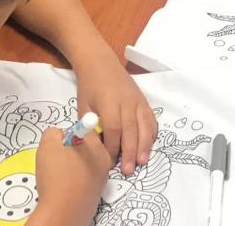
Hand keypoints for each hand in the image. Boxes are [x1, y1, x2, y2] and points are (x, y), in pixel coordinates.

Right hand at [26, 125, 111, 225]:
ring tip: (59, 177)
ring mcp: (102, 179)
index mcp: (98, 146)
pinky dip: (74, 181)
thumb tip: (59, 135)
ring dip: (72, 166)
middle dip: (70, 151)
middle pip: (86, 147)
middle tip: (57, 161)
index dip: (68, 136)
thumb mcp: (48, 146)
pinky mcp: (95, 194)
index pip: (85, 130)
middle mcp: (105, 161)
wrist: (62, 214)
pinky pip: (84, 180)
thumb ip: (53, 133)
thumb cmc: (56, 178)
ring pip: (84, 164)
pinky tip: (64, 188)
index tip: (60, 147)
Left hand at [74, 49, 157, 175]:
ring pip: (144, 125)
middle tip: (128, 171)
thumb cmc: (89, 87)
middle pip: (131, 130)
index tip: (109, 162)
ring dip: (144, 146)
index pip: (114, 129)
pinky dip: (151, 134)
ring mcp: (137, 100)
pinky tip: (148, 147)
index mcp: (109, 102)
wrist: (100, 63)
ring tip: (142, 162)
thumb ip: (91, 128)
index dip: (113, 147)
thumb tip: (97, 152)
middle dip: (130, 152)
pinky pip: (151, 119)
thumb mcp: (83, 107)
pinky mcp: (144, 100)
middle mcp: (126, 101)